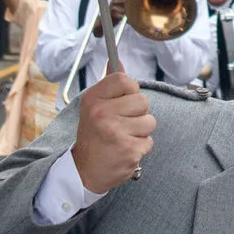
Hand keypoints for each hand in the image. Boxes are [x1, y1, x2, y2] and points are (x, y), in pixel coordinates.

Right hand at [72, 68, 154, 193]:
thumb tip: (118, 61)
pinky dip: (140, 147)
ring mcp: (116, 133)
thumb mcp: (93, 107)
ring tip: (123, 138)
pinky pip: (149, 141)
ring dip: (141, 131)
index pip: (124, 80)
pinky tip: (124, 150)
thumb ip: (109, 86)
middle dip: (138, 114)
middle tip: (122, 124)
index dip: (129, 91)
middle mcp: (103, 114)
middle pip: (142, 101)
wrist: (84, 172)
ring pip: (149, 121)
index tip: (123, 102)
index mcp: (93, 100)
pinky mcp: (129, 151)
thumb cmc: (93, 136)